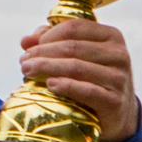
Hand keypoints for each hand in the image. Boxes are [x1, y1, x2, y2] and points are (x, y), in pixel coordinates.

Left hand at [20, 19, 139, 141]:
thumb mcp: (79, 57)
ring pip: (77, 67)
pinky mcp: (115, 100)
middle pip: (72, 47)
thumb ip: (54, 44)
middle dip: (42, 53)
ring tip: (27, 72)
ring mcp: (118, 77)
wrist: (118, 113)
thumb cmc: (93, 79)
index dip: (48, 36)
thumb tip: (26, 40)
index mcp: (110, 36)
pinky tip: (50, 85)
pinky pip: (88, 91)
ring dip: (47, 68)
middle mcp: (118, 54)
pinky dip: (67, 86)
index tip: (28, 48)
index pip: (74, 28)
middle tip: (23, 62)